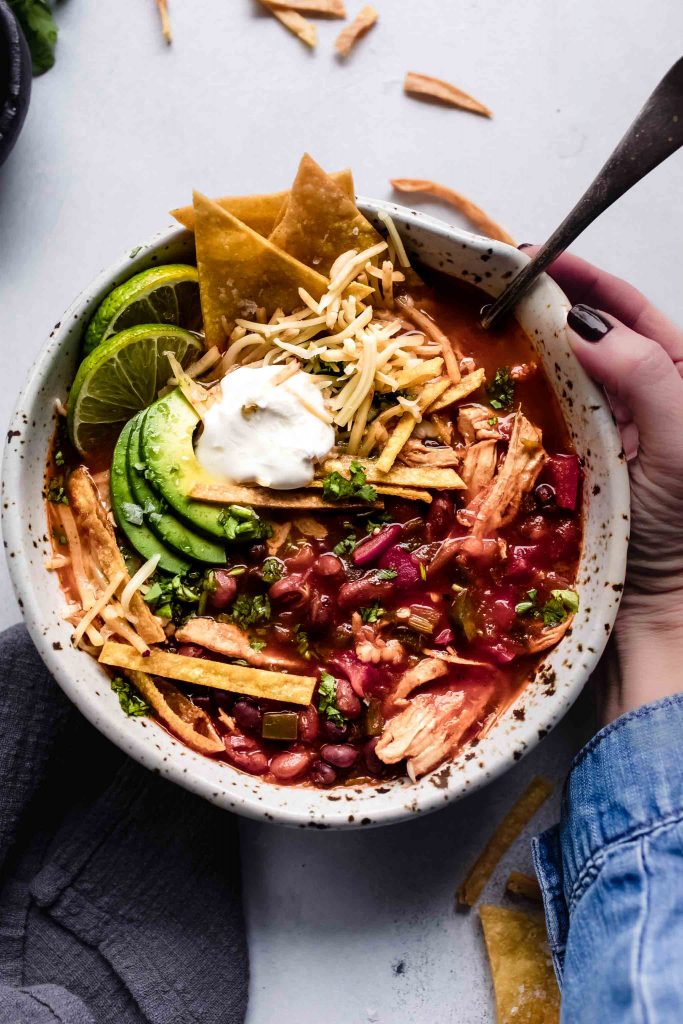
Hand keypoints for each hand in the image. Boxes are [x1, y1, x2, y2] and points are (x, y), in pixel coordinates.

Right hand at [524, 248, 682, 721]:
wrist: (658, 611)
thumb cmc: (682, 531)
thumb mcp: (681, 442)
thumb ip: (644, 376)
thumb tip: (581, 323)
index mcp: (679, 384)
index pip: (634, 314)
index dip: (589, 280)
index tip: (539, 256)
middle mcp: (639, 404)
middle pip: (590, 338)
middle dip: (547, 307)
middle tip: (496, 286)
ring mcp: (601, 436)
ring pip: (560, 377)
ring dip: (526, 350)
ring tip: (484, 326)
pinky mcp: (569, 468)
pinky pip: (540, 423)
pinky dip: (517, 401)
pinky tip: (491, 390)